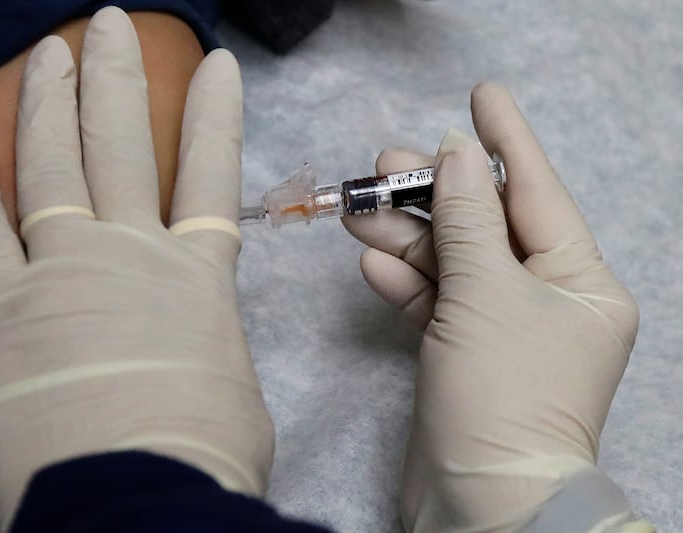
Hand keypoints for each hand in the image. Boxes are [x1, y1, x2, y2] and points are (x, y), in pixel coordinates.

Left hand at [0, 8, 272, 527]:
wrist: (137, 495)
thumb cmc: (201, 452)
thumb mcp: (231, 391)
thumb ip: (206, 350)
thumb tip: (192, 350)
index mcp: (196, 277)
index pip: (211, 174)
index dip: (215, 115)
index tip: (217, 66)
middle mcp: (131, 255)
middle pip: (122, 145)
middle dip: (116, 77)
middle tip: (108, 24)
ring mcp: (63, 272)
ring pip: (52, 167)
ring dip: (48, 104)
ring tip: (47, 52)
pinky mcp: (4, 310)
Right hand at [347, 83, 638, 530]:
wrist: (480, 504)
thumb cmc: (502, 394)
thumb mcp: (486, 293)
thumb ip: (466, 220)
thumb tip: (455, 154)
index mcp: (580, 282)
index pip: (536, 193)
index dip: (506, 140)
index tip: (480, 94)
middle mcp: (546, 301)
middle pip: (485, 227)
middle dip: (434, 193)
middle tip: (385, 161)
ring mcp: (501, 329)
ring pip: (451, 264)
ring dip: (406, 237)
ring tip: (361, 208)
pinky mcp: (462, 355)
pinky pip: (436, 304)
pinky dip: (406, 284)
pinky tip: (373, 264)